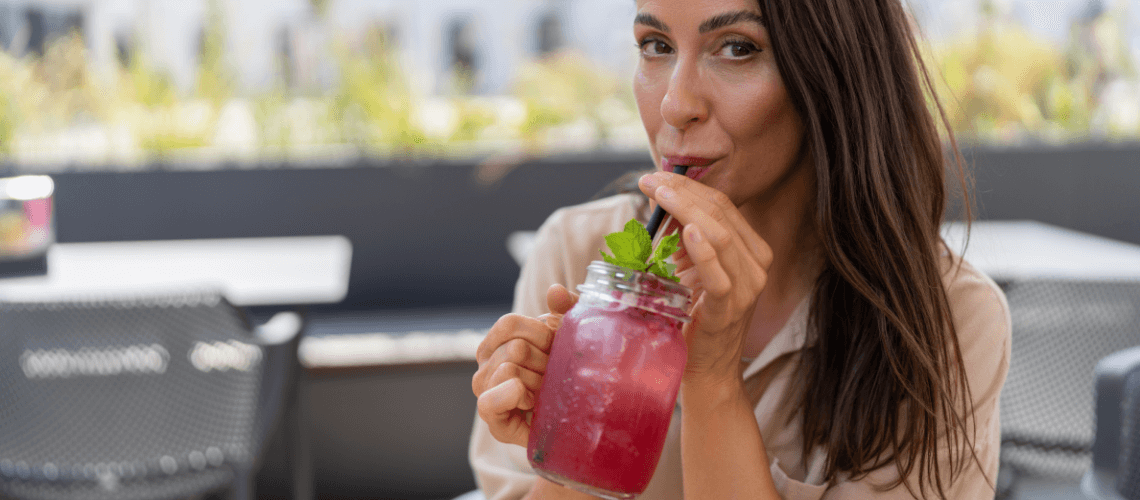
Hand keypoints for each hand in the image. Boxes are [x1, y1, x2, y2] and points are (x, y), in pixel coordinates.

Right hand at [472, 284, 577, 446]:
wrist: (581, 417)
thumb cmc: (571, 371)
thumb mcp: (573, 334)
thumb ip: (567, 308)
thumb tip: (555, 291)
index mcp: (498, 342)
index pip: (509, 324)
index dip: (540, 333)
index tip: (556, 347)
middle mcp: (486, 366)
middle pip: (515, 348)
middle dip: (544, 361)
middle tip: (555, 376)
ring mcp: (487, 393)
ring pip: (508, 370)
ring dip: (537, 381)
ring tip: (546, 392)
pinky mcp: (494, 423)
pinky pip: (488, 402)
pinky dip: (512, 396)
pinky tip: (531, 400)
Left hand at [639, 171, 773, 386]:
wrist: (706, 369)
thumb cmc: (693, 316)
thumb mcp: (690, 269)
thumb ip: (682, 238)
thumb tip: (661, 199)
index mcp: (751, 249)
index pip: (722, 205)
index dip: (689, 186)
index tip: (655, 176)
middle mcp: (756, 264)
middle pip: (720, 214)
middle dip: (682, 191)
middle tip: (649, 180)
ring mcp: (747, 287)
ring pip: (721, 236)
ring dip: (687, 210)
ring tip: (661, 195)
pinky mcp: (730, 308)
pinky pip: (719, 276)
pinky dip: (703, 252)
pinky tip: (686, 232)